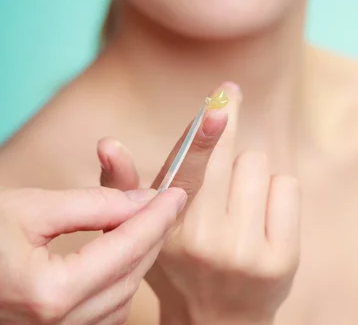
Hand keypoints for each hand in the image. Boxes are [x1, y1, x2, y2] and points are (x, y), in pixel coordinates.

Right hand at [0, 185, 185, 324]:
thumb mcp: (32, 207)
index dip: (155, 217)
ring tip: (144, 225)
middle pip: (129, 277)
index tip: (176, 194)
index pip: (124, 249)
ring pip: (122, 302)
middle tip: (164, 204)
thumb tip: (141, 200)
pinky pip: (103, 319)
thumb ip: (93, 204)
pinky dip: (119, 286)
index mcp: (49, 293)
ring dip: (138, 262)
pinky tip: (120, 258)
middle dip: (152, 237)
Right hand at [100, 83, 300, 324]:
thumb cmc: (177, 260)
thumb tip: (107, 143)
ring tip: (234, 201)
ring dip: (247, 173)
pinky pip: (286, 186)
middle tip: (228, 103)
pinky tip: (259, 215)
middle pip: (233, 155)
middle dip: (226, 132)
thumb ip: (123, 181)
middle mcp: (209, 243)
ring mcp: (248, 253)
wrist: (215, 320)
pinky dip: (274, 191)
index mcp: (168, 229)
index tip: (222, 97)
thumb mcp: (142, 226)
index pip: (190, 169)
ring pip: (258, 165)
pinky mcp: (283, 260)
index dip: (207, 133)